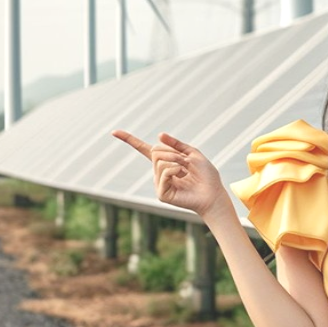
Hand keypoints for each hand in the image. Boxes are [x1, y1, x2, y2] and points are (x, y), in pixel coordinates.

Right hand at [111, 130, 230, 220]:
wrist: (213, 193)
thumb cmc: (206, 175)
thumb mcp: (193, 153)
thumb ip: (176, 144)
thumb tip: (158, 135)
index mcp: (165, 162)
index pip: (144, 149)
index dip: (129, 140)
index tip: (114, 132)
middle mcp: (159, 173)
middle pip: (155, 152)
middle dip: (173, 152)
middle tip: (187, 162)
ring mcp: (159, 184)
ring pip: (159, 161)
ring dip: (176, 161)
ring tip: (187, 170)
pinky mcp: (162, 194)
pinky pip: (164, 173)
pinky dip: (175, 170)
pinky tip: (183, 177)